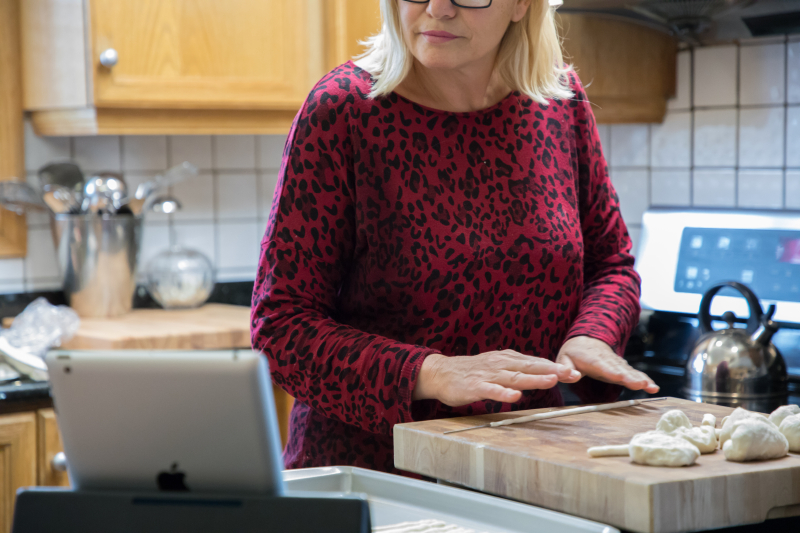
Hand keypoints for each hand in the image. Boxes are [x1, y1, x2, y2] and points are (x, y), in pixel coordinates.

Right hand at [412, 350, 580, 406]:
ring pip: (514, 377)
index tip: (575, 373)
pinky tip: (514, 397)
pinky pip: (490, 390)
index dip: (555, 367)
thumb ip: (518, 370)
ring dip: (533, 379)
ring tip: (551, 381)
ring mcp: (487, 375)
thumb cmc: (472, 372)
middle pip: (529, 367)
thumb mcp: (498, 366)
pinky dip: (503, 393)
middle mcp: (500, 364)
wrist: (441, 372)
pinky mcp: (474, 387)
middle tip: (571, 374)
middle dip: (551, 370)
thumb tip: (543, 373)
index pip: (535, 363)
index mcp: (507, 359)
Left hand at [555, 336, 658, 393]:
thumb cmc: (574, 353)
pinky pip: (634, 373)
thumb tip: (573, 376)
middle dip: (631, 377)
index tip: (620, 378)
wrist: (586, 340)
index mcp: (592, 360)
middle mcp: (607, 361)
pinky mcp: (622, 367)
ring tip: (651, 387)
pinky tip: (653, 387)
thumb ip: (565, 368)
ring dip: (641, 379)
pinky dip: (644, 379)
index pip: (602, 366)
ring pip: (630, 371)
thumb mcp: (563, 358)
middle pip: (620, 370)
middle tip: (641, 385)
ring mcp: (617, 363)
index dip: (611, 372)